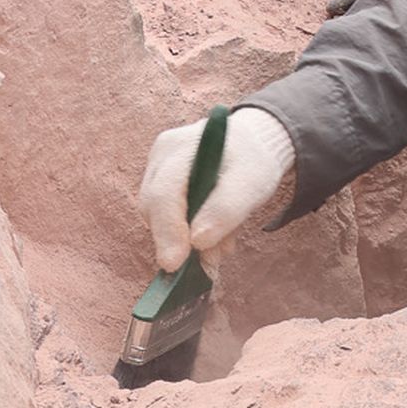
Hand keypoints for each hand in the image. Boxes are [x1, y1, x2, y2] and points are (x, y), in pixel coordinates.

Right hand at [140, 106, 294, 270]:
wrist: (253, 143)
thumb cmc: (253, 160)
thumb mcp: (252, 183)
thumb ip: (226, 209)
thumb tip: (197, 241)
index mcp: (183, 147)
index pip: (164, 193)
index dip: (167, 230)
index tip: (174, 264)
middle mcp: (162, 155)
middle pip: (154, 207)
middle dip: (179, 239)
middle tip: (214, 256)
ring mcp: (156, 168)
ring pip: (156, 215)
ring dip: (186, 238)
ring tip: (223, 242)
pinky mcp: (159, 182)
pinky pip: (165, 215)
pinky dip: (187, 231)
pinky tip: (215, 232)